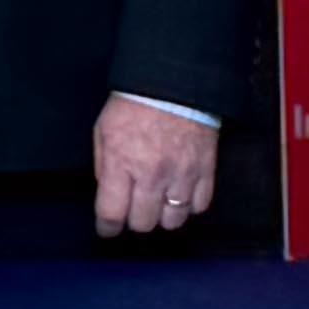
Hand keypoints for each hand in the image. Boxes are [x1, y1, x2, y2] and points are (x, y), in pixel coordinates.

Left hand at [91, 98, 216, 238]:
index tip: (108, 228)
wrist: (175, 80)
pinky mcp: (205, 170)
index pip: (111, 214)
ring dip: (163, 215)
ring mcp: (181, 174)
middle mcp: (152, 174)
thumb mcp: (103, 131)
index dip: (107, 227)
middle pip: (143, 223)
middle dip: (134, 220)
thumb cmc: (135, 103)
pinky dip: (190, 205)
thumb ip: (104, 166)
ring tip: (159, 201)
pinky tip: (181, 194)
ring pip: (173, 221)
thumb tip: (109, 192)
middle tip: (134, 208)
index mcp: (122, 163)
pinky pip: (199, 206)